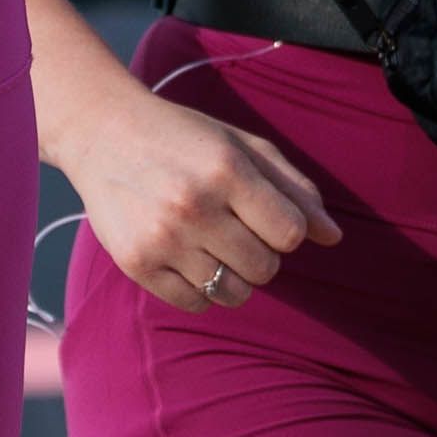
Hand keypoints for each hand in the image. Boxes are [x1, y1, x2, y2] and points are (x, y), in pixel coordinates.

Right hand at [55, 64, 341, 313]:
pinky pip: (195, 303)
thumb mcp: (242, 146)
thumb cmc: (184, 138)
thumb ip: (293, 189)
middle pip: (265, 268)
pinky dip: (200, 290)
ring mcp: (163, 237)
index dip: (286, 229)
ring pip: (232, 293)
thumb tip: (334, 237)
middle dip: (261, 254)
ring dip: (233, 276)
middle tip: (235, 228)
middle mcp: (194, 205)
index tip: (265, 215)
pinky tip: (186, 257)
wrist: (102, 133)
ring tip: (212, 245)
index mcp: (227, 169)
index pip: (291, 233)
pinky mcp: (137, 263)